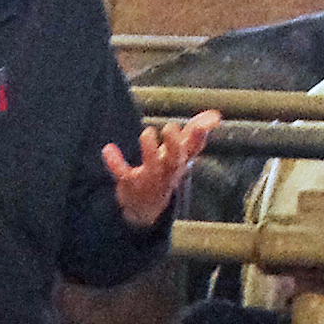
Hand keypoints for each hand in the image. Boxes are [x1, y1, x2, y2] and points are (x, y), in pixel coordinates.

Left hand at [105, 110, 217, 225]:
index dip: (198, 137)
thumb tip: (216, 115)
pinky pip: (123, 174)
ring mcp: (149, 178)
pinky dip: (115, 163)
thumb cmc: (166, 172)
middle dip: (174, 144)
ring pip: (152, 166)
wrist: (146, 208)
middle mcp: (167, 171)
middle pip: (175, 159)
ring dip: (150, 150)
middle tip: (170, 127)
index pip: (193, 149)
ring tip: (147, 132)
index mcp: (180, 161)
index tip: (201, 125)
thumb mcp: (181, 154)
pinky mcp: (130, 182)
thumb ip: (195, 133)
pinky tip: (108, 149)